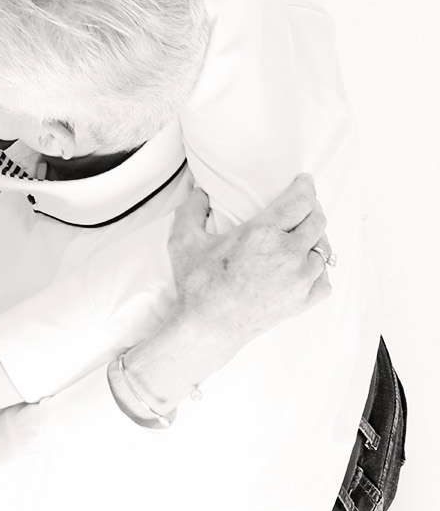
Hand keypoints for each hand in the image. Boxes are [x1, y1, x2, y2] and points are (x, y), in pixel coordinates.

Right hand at [169, 173, 332, 360]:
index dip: (306, 187)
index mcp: (262, 232)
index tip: (304, 182)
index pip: (300, 200)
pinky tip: (306, 269)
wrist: (208, 327)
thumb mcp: (184, 241)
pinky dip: (318, 272)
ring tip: (303, 238)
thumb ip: (191, 209)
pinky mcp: (302, 302)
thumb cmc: (198, 285)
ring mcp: (299, 279)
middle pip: (318, 220)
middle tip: (302, 207)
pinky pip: (325, 280)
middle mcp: (287, 253)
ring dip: (315, 240)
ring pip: (324, 250)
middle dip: (312, 209)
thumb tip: (198, 191)